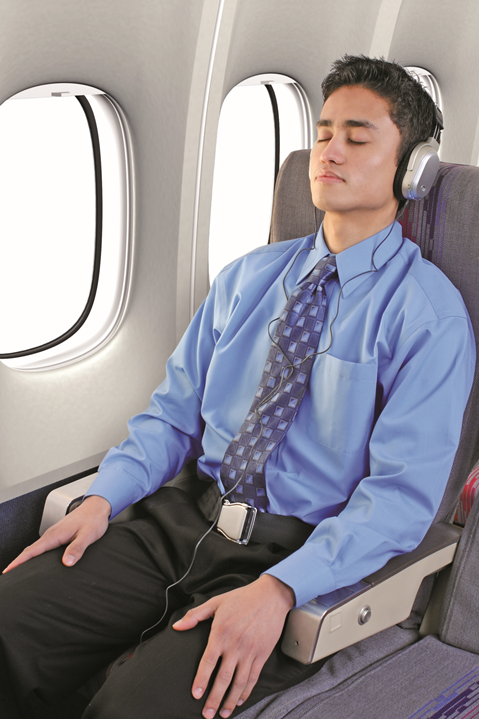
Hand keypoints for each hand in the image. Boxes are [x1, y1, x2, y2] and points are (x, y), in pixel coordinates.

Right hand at [2, 494, 110, 572]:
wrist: (97, 507)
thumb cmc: (93, 520)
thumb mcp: (88, 535)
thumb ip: (77, 548)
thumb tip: (66, 562)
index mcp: (55, 535)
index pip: (32, 550)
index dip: (19, 561)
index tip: (8, 570)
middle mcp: (51, 534)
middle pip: (30, 550)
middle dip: (18, 563)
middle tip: (9, 575)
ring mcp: (54, 534)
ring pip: (36, 549)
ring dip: (26, 559)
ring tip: (19, 572)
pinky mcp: (58, 535)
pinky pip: (42, 547)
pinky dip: (35, 555)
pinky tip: (36, 562)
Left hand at [172, 574, 294, 718]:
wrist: (270, 596)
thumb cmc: (241, 598)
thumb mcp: (216, 602)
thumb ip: (195, 615)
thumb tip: (177, 627)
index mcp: (221, 632)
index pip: (208, 661)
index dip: (201, 680)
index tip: (195, 695)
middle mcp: (235, 645)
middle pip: (223, 678)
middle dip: (214, 699)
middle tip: (207, 714)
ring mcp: (250, 651)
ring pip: (239, 682)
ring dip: (230, 701)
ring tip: (223, 714)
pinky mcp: (262, 654)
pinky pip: (253, 677)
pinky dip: (246, 691)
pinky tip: (239, 700)